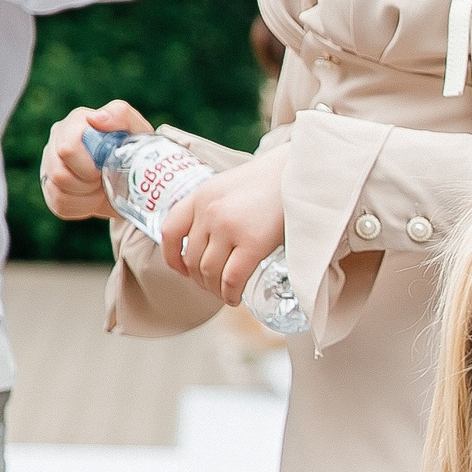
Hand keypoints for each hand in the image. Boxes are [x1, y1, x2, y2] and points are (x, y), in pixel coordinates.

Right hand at [40, 102, 152, 221]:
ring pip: (59, 190)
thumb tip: (96, 118)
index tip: (106, 167)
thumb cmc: (134, 150)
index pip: (68, 149)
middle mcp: (57, 139)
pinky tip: (93, 197)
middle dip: (88, 182)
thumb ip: (120, 115)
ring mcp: (49, 162)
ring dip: (87, 195)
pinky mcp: (50, 187)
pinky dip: (83, 206)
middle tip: (105, 178)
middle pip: (60, 173)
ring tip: (101, 186)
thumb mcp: (137, 130)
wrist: (134, 178)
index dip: (89, 165)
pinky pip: (60, 204)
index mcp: (76, 122)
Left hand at [172, 145, 290, 304]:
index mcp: (201, 196)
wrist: (301, 173)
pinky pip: (231, 279)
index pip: (170, 232)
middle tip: (214, 286)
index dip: (172, 258)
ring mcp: (228, 228)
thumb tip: (216, 238)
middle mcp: (209, 212)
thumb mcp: (232, 186)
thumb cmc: (274, 180)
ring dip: (215, 290)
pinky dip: (230, 294)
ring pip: (209, 272)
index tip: (183, 269)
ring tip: (226, 294)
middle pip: (192, 258)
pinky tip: (235, 298)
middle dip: (200, 280)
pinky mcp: (252, 243)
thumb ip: (218, 207)